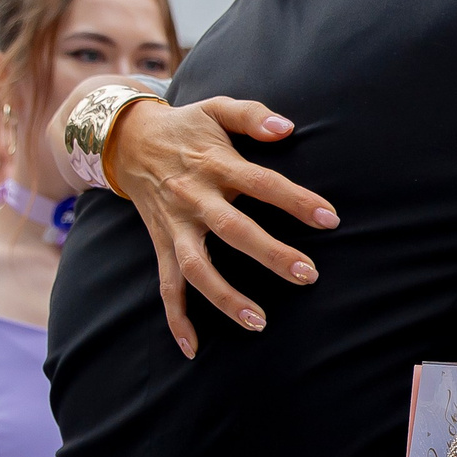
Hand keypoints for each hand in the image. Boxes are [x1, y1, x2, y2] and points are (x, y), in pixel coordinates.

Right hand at [105, 96, 339, 357]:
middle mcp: (194, 198)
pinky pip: (166, 287)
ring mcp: (175, 226)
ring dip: (225, 297)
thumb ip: (252, 115)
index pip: (262, 183)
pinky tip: (193, 349)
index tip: (330, 219)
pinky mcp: (160, 244)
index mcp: (215, 164)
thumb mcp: (216, 107)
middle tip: (308, 274)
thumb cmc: (186, 126)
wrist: (125, 140)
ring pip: (196, 267)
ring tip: (259, 321)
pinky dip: (176, 319)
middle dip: (270, 254)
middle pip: (233, 230)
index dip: (295, 201)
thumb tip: (288, 128)